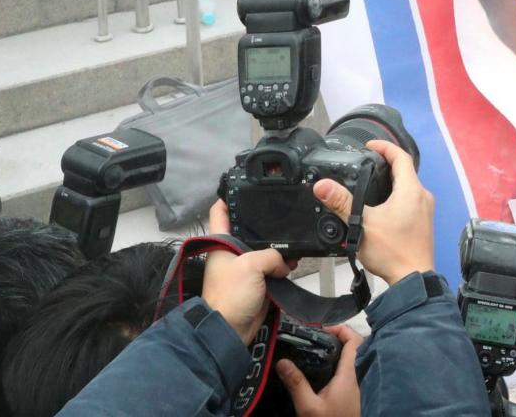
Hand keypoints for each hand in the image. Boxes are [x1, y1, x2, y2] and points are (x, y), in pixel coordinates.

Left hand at [203, 200, 293, 345]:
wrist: (230, 330)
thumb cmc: (231, 294)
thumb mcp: (251, 265)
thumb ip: (272, 255)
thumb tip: (284, 264)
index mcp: (221, 241)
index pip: (220, 210)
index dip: (230, 195)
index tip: (247, 185)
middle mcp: (232, 250)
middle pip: (249, 228)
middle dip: (267, 223)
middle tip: (284, 211)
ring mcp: (245, 266)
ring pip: (266, 248)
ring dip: (280, 248)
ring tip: (295, 244)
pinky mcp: (257, 281)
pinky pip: (273, 267)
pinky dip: (284, 265)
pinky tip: (294, 262)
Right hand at [276, 324, 362, 416]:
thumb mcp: (308, 407)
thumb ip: (296, 384)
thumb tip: (282, 360)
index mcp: (348, 375)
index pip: (354, 342)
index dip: (341, 329)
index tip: (321, 327)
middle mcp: (353, 378)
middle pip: (351, 349)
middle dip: (335, 338)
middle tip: (313, 337)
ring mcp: (351, 389)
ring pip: (347, 362)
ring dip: (333, 353)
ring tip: (311, 350)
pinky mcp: (346, 398)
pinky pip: (342, 374)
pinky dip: (332, 366)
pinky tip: (316, 372)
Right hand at [313, 140, 435, 285]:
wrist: (412, 279)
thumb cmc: (392, 252)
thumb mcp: (362, 225)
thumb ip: (342, 202)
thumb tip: (322, 185)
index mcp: (411, 190)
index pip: (401, 157)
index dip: (385, 147)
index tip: (370, 145)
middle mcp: (422, 196)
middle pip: (405, 170)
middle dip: (386, 164)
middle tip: (366, 162)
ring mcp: (425, 210)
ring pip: (408, 186)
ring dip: (391, 180)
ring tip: (370, 182)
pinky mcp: (423, 222)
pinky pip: (411, 199)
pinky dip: (397, 195)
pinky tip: (381, 205)